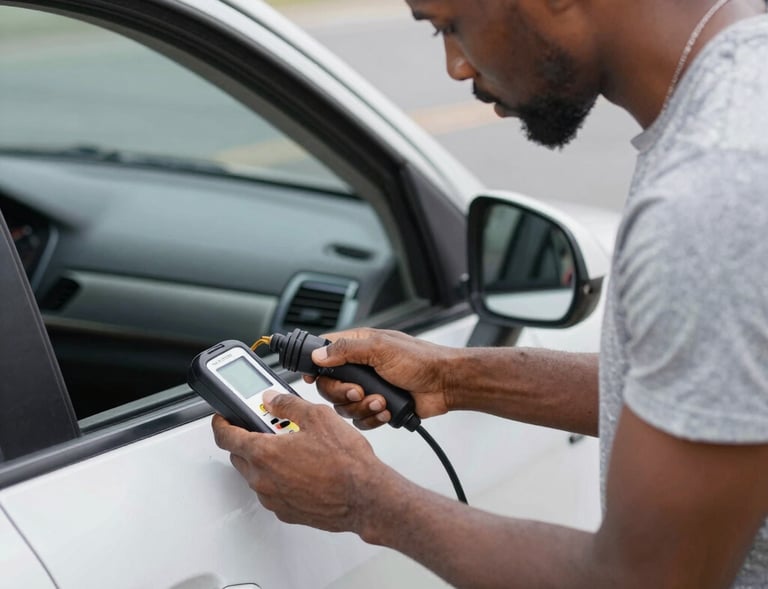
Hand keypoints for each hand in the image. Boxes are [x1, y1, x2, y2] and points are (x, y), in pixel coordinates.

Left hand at [211, 390, 382, 532]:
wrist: (365, 496)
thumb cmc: (346, 462)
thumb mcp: (318, 417)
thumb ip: (289, 405)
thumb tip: (273, 399)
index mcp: (264, 452)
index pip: (225, 436)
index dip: (221, 423)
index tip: (222, 418)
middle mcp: (263, 479)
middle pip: (238, 455)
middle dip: (247, 439)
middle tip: (268, 427)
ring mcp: (273, 499)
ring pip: (255, 475)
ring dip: (264, 460)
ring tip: (292, 447)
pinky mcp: (286, 512)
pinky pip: (272, 491)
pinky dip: (278, 479)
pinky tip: (300, 469)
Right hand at [305, 328, 456, 429]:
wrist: (445, 384)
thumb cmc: (421, 359)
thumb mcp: (380, 348)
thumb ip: (347, 350)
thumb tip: (319, 354)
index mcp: (358, 347)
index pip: (324, 354)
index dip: (314, 367)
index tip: (311, 378)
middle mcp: (360, 368)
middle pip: (329, 386)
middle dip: (342, 393)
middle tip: (358, 392)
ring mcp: (369, 389)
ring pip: (344, 407)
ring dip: (362, 407)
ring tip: (381, 401)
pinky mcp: (378, 408)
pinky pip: (361, 420)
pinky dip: (373, 418)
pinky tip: (387, 410)